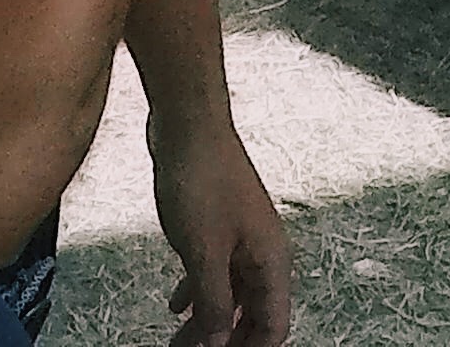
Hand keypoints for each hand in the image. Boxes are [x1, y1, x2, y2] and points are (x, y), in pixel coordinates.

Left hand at [147, 109, 291, 346]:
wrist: (186, 124)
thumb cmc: (201, 179)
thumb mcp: (204, 252)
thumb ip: (214, 303)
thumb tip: (218, 345)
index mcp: (270, 261)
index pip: (273, 325)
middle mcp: (261, 253)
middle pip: (252, 315)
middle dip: (227, 341)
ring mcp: (238, 238)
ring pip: (228, 294)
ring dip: (207, 321)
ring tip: (178, 344)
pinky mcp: (216, 227)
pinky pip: (212, 271)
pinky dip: (197, 292)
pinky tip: (175, 307)